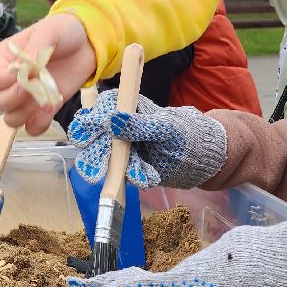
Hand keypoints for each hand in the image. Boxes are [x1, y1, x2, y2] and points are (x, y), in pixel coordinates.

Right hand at [0, 13, 95, 132]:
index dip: (10, 81)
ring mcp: (26, 97)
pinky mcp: (43, 109)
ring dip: (26, 113)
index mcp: (4, 59)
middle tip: (38, 86)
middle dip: (17, 99)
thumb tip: (25, 68)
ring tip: (45, 100)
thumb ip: (36, 49)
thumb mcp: (49, 31)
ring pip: (11, 119)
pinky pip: (32, 128)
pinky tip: (50, 110)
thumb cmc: (62, 32)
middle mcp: (10, 81)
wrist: (87, 43)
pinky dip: (39, 124)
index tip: (30, 72)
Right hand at [69, 91, 227, 188]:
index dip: (90, 122)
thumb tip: (111, 120)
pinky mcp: (129, 167)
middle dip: (95, 154)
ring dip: (119, 169)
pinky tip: (149, 178)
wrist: (201, 159)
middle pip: (97, 137)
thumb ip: (139, 125)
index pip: (102, 109)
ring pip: (108, 159)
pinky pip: (124, 173)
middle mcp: (121, 128)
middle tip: (94, 171)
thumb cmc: (185, 134)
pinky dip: (135, 177)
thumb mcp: (165, 128)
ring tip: (143, 176)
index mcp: (128, 108)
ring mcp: (123, 149)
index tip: (84, 136)